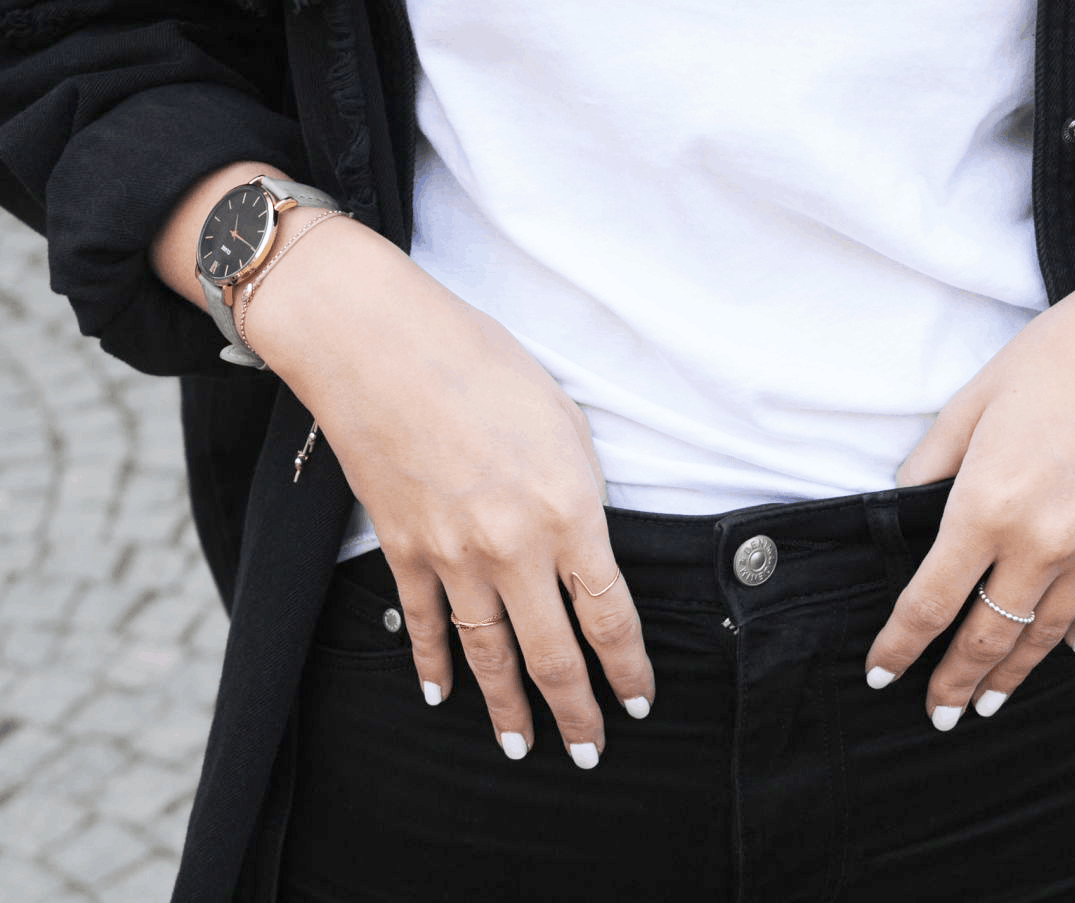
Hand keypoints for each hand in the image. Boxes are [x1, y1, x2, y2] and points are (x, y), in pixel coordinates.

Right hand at [244, 218, 654, 768]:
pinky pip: (425, 624)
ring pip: (488, 654)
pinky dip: (434, 664)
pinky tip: (442, 696)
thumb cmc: (485, 367)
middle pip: (554, 655)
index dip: (629, 669)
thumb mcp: (566, 423)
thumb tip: (583, 542)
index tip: (639, 700)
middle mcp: (515, 550)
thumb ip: (582, 495)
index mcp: (570, 515)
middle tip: (591, 752)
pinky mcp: (403, 550)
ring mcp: (453, 557)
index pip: (609, 618)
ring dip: (507, 707)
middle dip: (577, 712)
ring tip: (523, 748)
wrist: (382, 348)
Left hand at [864, 150, 1074, 729]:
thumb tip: (902, 506)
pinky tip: (1060, 648)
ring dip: (1013, 673)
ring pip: (1047, 634)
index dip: (899, 647)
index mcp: (987, 506)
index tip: (879, 674)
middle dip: (957, 682)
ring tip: (988, 702)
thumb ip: (931, 464)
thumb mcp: (973, 401)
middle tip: (937, 714)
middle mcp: (1044, 542)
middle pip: (988, 635)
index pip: (929, 603)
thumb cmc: (1063, 353)